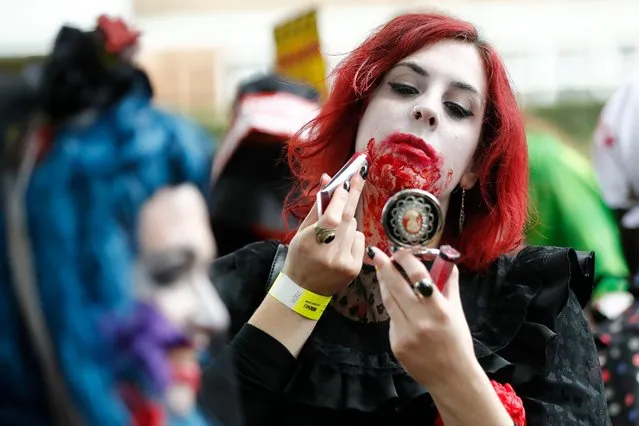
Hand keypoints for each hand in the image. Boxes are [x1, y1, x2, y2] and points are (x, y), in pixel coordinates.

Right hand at [283, 172, 366, 295]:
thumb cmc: (300, 256)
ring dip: (347, 222)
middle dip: (353, 195)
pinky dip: (352, 237)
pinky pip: (359, 240)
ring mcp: (343, 263)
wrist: (303, 290)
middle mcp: (328, 255)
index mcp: (310, 243)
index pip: (332, 217)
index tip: (347, 180)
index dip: (341, 197)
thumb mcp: (301, 232)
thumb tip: (327, 180)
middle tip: (359, 176)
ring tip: (334, 234)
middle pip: (348, 218)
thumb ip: (317, 206)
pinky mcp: (354, 269)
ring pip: (354, 227)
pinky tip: (340, 246)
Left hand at [369, 247, 476, 389]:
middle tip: (376, 252)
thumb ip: (448, 285)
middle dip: (385, 266)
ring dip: (383, 284)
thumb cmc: (457, 342)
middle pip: (397, 286)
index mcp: (439, 310)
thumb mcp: (457, 311)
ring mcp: (405, 334)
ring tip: (380, 269)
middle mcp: (421, 321)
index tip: (400, 251)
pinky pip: (391, 320)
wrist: (451, 378)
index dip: (406, 261)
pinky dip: (393, 308)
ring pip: (389, 301)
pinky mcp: (396, 344)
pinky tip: (396, 302)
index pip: (419, 277)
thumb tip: (446, 260)